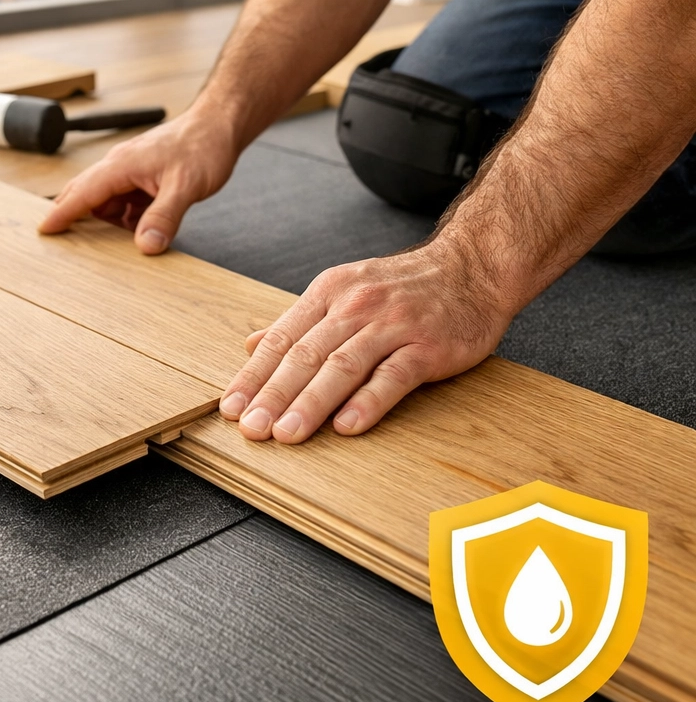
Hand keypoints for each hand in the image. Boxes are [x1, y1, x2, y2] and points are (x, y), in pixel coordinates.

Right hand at [38, 108, 238, 253]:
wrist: (220, 126)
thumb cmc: (203, 147)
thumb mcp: (185, 186)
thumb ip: (164, 217)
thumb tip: (146, 246)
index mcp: (122, 165)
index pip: (84, 192)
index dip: (63, 213)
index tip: (44, 231)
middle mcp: (121, 166)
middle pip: (87, 194)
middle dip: (72, 216)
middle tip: (61, 243)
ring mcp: (132, 172)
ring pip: (107, 201)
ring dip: (107, 222)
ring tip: (107, 247)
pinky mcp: (145, 178)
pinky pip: (125, 202)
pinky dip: (126, 218)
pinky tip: (137, 231)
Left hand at [218, 242, 513, 442]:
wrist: (471, 267)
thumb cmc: (402, 287)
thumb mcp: (343, 290)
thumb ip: (299, 321)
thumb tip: (251, 345)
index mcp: (329, 293)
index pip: (282, 339)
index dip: (254, 376)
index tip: (230, 409)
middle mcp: (355, 306)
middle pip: (306, 355)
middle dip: (274, 395)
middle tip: (251, 429)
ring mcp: (393, 325)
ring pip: (343, 366)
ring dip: (311, 403)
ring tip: (287, 434)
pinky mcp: (428, 346)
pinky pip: (394, 375)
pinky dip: (369, 401)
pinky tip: (347, 426)